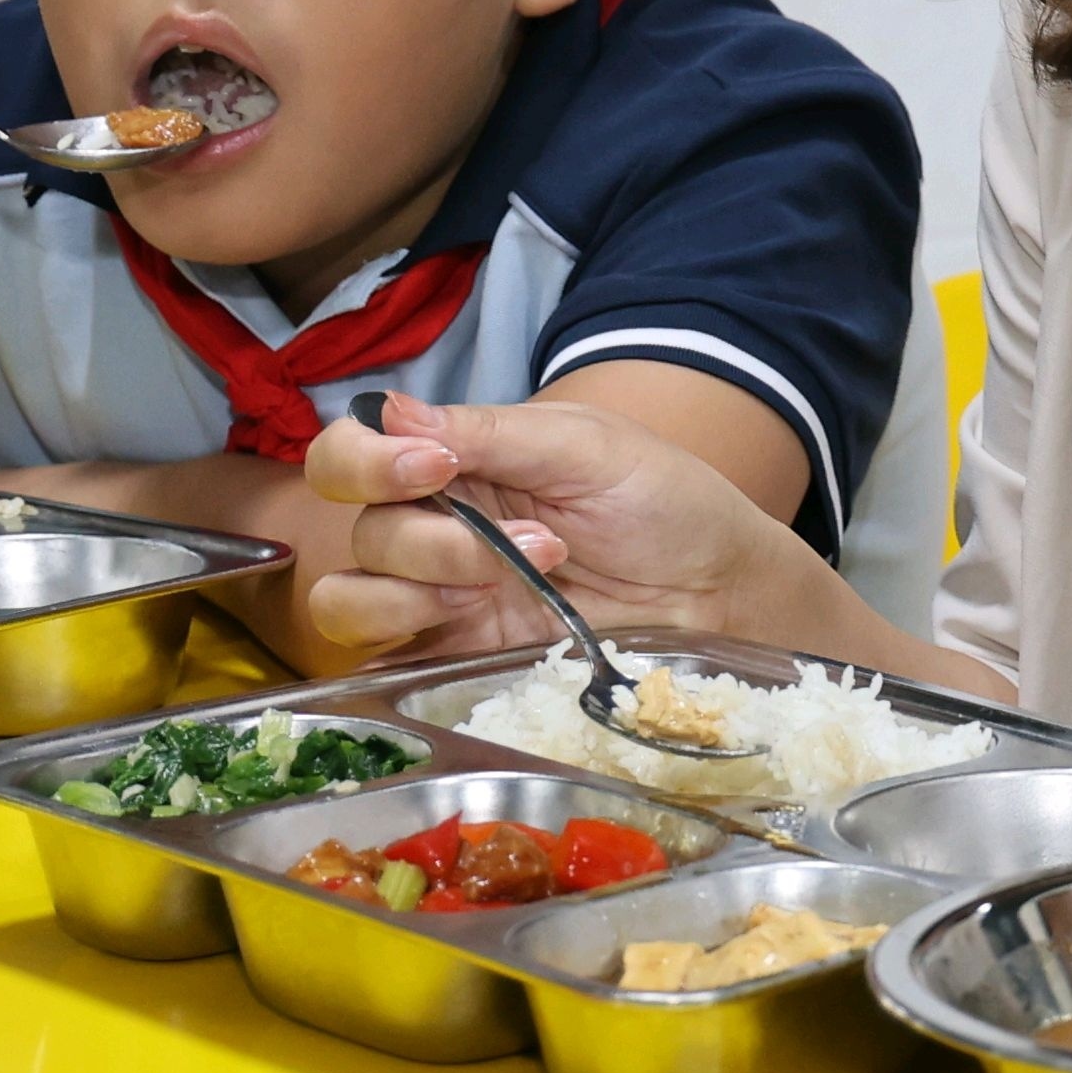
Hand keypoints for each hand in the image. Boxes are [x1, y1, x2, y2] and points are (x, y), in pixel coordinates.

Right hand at [299, 394, 834, 661]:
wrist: (721, 588)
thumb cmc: (663, 501)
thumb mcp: (586, 448)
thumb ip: (488, 432)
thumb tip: (390, 408)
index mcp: (453, 461)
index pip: (350, 456)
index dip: (365, 462)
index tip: (434, 465)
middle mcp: (434, 527)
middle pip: (360, 533)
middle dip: (431, 539)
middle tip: (530, 540)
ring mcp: (445, 597)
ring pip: (351, 601)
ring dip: (421, 590)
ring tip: (515, 581)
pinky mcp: (464, 657)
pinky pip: (390, 664)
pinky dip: (406, 653)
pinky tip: (480, 630)